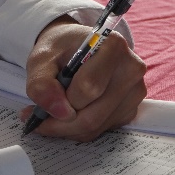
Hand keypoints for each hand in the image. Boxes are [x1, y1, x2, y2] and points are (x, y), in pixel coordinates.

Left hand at [22, 16, 146, 141]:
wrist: (76, 48)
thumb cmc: (60, 50)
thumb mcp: (40, 59)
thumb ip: (41, 84)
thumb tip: (59, 112)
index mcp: (113, 45)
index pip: (88, 87)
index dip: (60, 101)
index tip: (40, 104)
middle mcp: (131, 68)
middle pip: (93, 115)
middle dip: (61, 122)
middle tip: (40, 118)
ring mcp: (135, 91)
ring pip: (96, 127)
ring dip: (68, 128)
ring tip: (53, 114)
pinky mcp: (131, 108)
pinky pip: (102, 129)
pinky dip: (80, 128)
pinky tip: (71, 113)